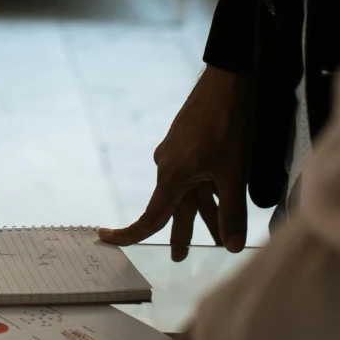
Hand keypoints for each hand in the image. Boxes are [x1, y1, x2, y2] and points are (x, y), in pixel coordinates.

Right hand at [99, 65, 248, 260]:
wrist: (227, 82)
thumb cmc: (227, 126)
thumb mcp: (233, 175)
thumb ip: (233, 213)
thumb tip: (232, 246)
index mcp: (171, 177)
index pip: (149, 217)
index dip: (129, 234)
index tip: (105, 238)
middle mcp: (168, 166)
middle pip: (174, 208)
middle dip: (182, 233)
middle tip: (181, 256)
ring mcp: (177, 153)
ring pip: (189, 192)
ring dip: (205, 213)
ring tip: (219, 236)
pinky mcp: (188, 143)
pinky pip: (195, 175)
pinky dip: (208, 191)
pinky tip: (225, 198)